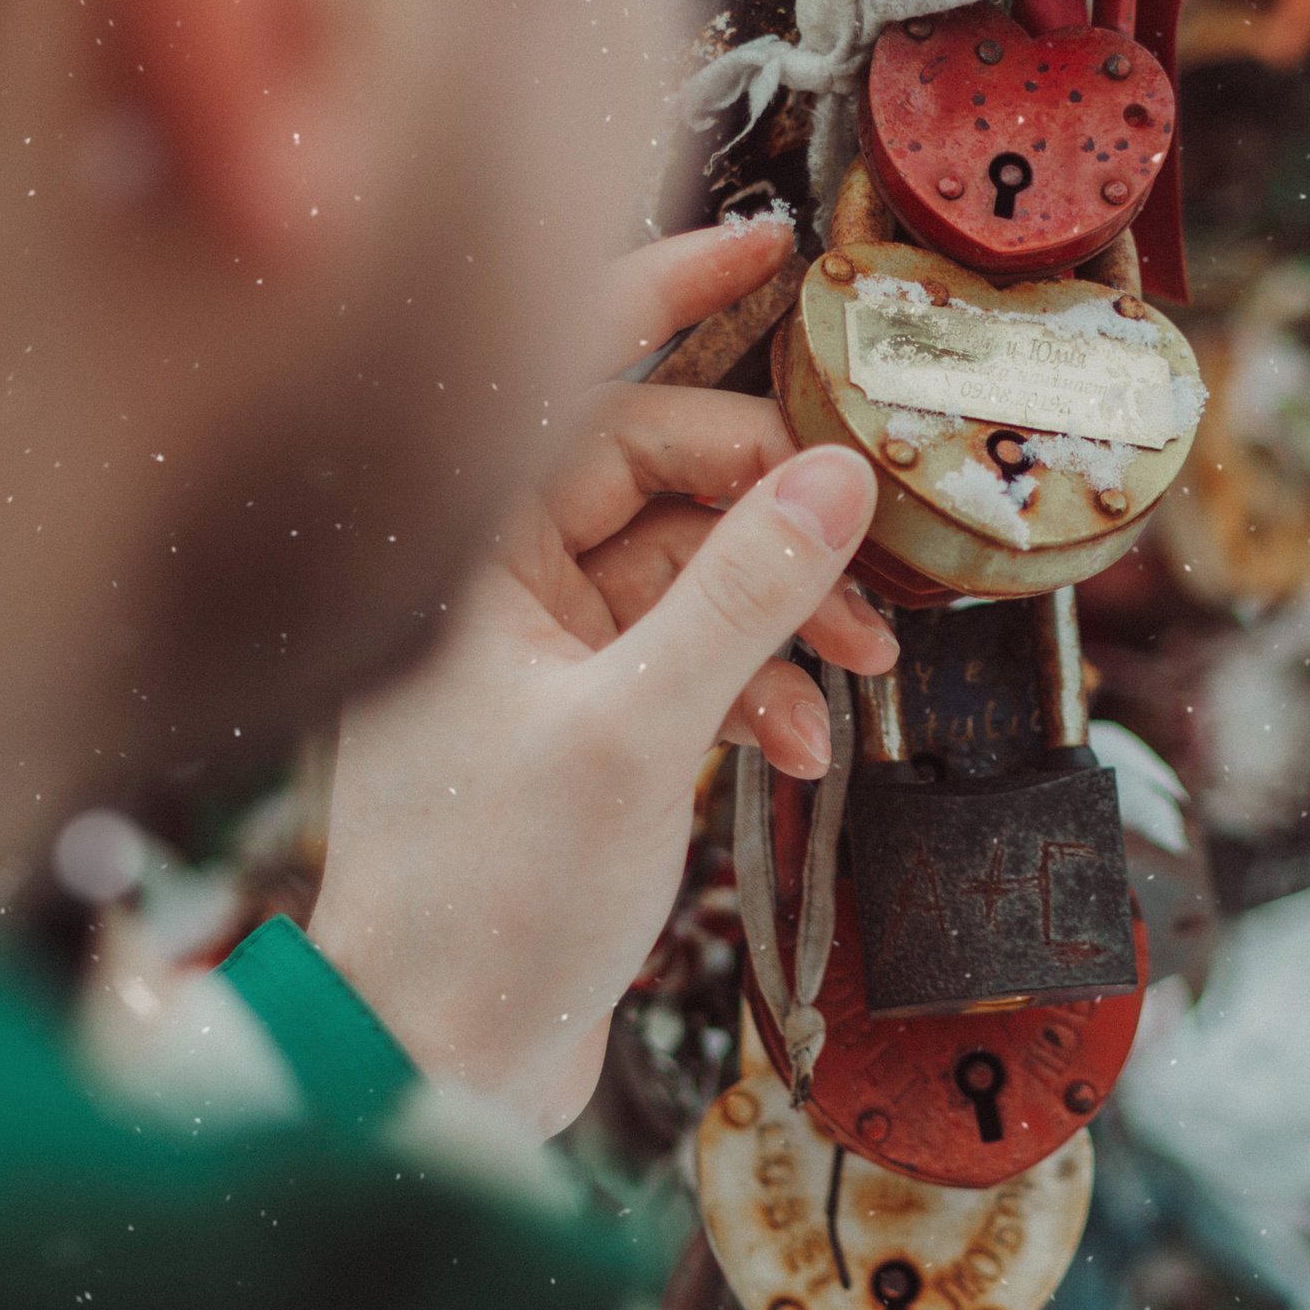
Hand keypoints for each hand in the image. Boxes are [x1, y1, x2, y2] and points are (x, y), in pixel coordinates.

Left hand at [307, 219, 893, 1136]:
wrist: (438, 1063)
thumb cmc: (487, 900)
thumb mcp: (638, 728)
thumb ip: (744, 593)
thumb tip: (839, 477)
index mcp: (470, 551)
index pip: (581, 374)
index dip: (676, 292)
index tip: (776, 246)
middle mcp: (497, 582)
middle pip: (665, 474)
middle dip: (779, 510)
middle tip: (871, 543)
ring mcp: (541, 653)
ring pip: (693, 572)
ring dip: (784, 613)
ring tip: (861, 668)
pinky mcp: (582, 724)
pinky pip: (691, 656)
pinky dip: (757, 690)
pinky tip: (801, 750)